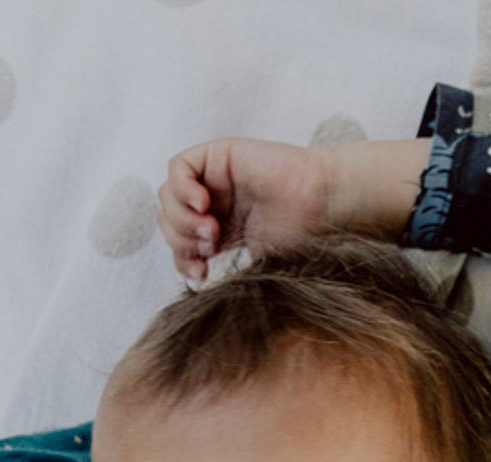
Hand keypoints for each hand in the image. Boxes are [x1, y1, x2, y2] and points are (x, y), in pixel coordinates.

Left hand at [157, 137, 334, 280]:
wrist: (321, 204)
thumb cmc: (300, 233)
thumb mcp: (253, 257)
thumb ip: (224, 263)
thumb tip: (191, 278)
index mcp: (220, 228)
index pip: (179, 242)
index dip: (182, 259)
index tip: (202, 273)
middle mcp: (213, 202)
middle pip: (169, 219)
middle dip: (182, 239)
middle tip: (210, 247)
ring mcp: (214, 177)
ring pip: (168, 197)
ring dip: (183, 218)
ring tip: (211, 230)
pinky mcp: (217, 154)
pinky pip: (179, 168)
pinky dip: (183, 188)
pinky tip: (204, 204)